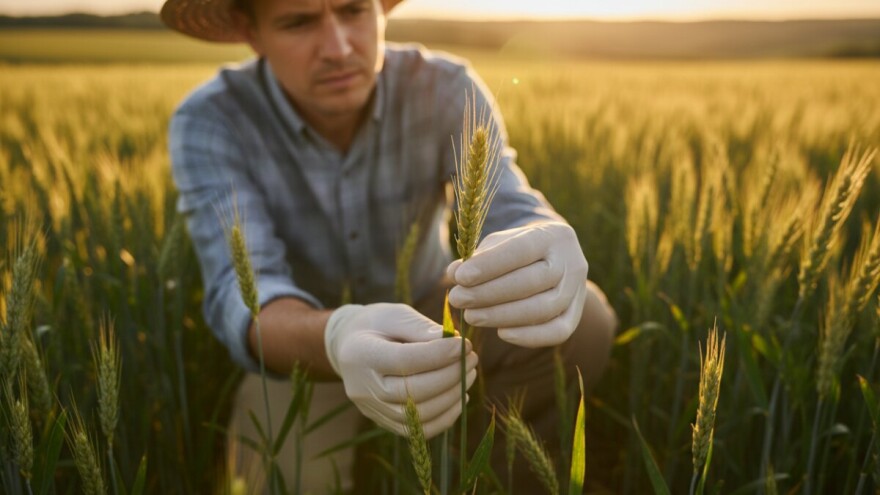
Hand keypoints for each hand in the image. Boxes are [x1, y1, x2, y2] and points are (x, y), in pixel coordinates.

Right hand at [324, 303, 477, 437]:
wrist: (348, 348)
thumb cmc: (376, 325)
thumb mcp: (394, 315)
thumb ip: (421, 328)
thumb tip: (454, 343)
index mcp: (361, 354)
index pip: (404, 361)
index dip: (438, 355)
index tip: (464, 345)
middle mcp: (364, 388)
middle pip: (413, 391)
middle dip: (451, 375)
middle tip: (472, 358)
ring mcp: (373, 410)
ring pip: (420, 415)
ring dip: (452, 396)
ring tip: (469, 373)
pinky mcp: (385, 422)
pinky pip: (420, 429)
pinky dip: (446, 416)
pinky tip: (460, 396)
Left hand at [447, 222, 587, 347]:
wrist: (550, 257)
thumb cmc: (515, 250)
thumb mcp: (496, 245)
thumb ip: (476, 258)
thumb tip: (453, 275)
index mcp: (552, 235)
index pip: (521, 250)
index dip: (490, 265)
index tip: (460, 278)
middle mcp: (571, 261)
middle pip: (532, 282)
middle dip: (490, 294)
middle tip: (458, 300)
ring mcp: (578, 290)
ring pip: (544, 309)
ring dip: (503, 316)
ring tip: (471, 316)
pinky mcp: (575, 314)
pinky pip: (558, 332)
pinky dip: (529, 337)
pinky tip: (501, 333)